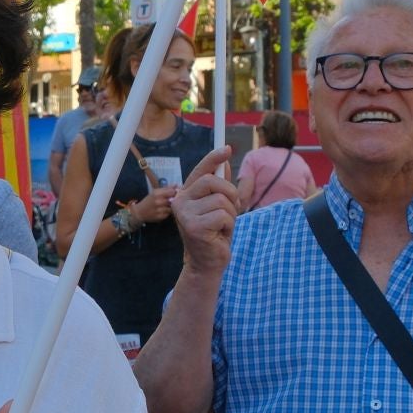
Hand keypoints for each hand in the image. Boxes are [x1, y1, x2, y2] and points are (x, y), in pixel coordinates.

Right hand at [128, 184, 177, 225]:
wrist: (139, 212)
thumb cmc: (148, 201)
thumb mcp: (155, 192)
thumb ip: (166, 188)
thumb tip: (177, 185)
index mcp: (156, 193)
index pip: (172, 191)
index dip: (175, 192)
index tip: (174, 194)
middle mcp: (158, 201)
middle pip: (173, 200)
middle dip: (173, 200)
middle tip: (170, 201)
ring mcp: (159, 210)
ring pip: (172, 207)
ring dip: (170, 207)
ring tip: (165, 206)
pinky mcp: (161, 217)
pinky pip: (169, 214)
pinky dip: (167, 212)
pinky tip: (163, 211)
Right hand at [172, 146, 239, 276]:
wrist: (205, 263)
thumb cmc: (213, 235)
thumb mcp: (218, 208)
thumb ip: (219, 188)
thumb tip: (224, 164)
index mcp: (186, 193)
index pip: (200, 170)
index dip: (213, 158)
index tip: (227, 148)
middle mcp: (180, 201)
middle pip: (212, 181)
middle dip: (230, 193)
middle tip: (232, 208)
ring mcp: (185, 213)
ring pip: (222, 200)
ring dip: (231, 215)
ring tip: (222, 227)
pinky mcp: (194, 226)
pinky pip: (223, 216)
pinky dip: (228, 226)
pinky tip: (220, 235)